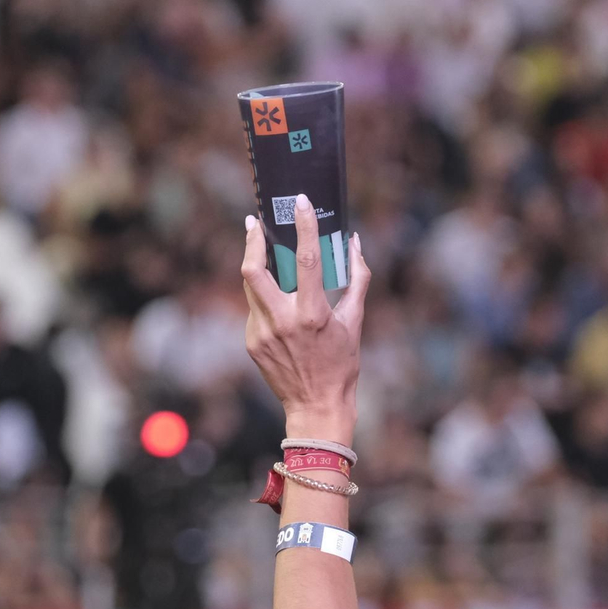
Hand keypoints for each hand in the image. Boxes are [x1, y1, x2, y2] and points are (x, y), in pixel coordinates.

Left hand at [241, 194, 370, 447]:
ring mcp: (261, 333)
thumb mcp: (355, 321)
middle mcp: (281, 321)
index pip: (306, 259)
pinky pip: (255, 308)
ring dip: (257, 266)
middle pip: (253, 270)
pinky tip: (277, 299)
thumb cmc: (341, 363)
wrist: (316, 406)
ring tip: (264, 251)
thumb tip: (355, 243)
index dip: (303, 226)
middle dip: (251, 241)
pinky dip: (265, 297)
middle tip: (254, 222)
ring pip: (251, 287)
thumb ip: (357, 278)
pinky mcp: (251, 342)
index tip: (301, 202)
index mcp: (311, 314)